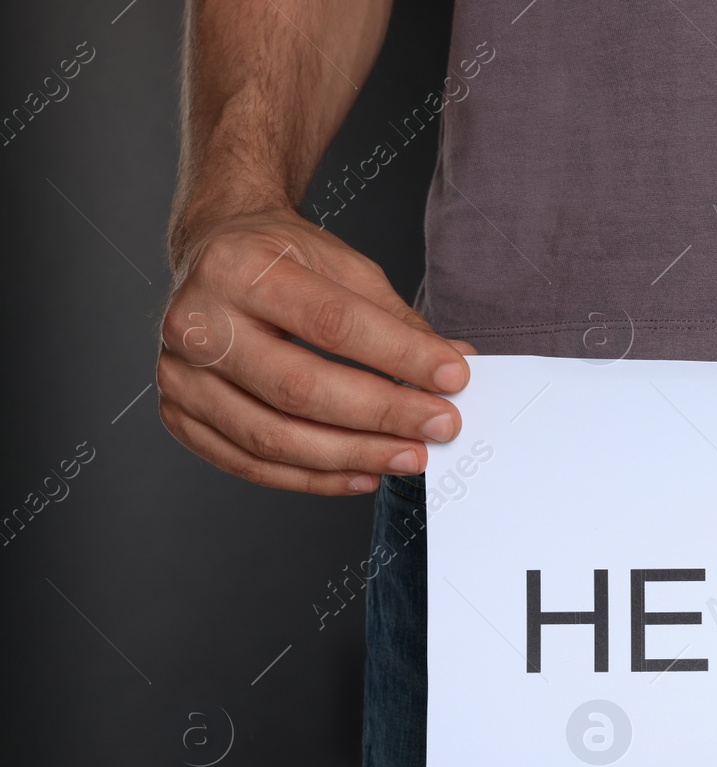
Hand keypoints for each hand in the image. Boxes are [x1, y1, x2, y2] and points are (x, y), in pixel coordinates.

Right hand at [157, 208, 473, 494]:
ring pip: (273, 437)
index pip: (332, 323)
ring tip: (409, 456)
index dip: (399, 355)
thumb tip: (455, 367)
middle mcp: (195, 322)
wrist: (213, 256)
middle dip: (381, 414)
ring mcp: (180, 374)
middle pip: (299, 387)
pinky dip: (314, 478)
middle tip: (440, 426)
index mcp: (237, 268)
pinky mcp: (179, 415)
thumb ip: (396, 320)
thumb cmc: (280, 262)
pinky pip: (251, 464)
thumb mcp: (343, 267)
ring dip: (353, 456)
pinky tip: (363, 474)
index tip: (453, 377)